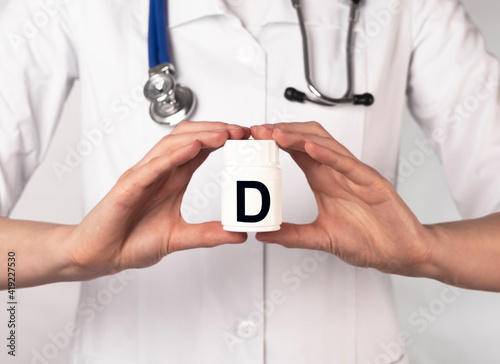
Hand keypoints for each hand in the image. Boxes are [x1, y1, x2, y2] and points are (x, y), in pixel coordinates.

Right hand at [66, 121, 249, 279]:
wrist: (101, 255)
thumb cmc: (132, 241)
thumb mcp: (180, 237)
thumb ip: (209, 234)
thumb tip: (239, 234)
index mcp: (172, 179)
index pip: (199, 149)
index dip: (222, 140)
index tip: (244, 138)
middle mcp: (159, 172)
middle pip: (188, 138)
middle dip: (215, 131)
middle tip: (240, 131)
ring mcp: (142, 176)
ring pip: (171, 145)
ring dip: (199, 137)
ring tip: (223, 134)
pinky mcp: (128, 187)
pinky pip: (151, 167)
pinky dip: (172, 156)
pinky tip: (191, 149)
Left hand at [251, 122, 432, 275]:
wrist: (400, 253)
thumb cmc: (368, 241)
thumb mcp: (321, 237)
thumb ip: (293, 235)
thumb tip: (264, 234)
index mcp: (325, 180)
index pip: (297, 152)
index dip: (276, 142)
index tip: (254, 138)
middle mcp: (338, 172)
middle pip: (308, 139)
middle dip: (283, 132)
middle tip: (258, 130)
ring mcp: (356, 175)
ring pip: (327, 145)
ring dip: (299, 137)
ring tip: (276, 134)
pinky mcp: (373, 183)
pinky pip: (349, 164)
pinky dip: (329, 154)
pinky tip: (310, 149)